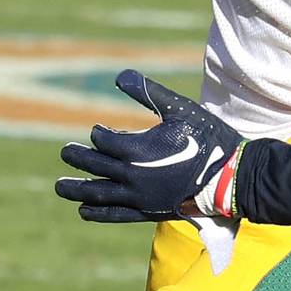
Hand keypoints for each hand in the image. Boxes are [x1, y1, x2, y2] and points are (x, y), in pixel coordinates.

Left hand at [56, 70, 245, 222]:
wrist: (230, 176)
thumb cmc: (207, 138)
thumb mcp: (180, 108)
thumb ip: (149, 92)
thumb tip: (119, 75)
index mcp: (136, 149)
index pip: (104, 140)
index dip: (100, 133)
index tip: (100, 129)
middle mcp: (131, 175)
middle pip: (95, 165)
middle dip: (78, 157)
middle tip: (65, 152)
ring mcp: (138, 197)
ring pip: (97, 194)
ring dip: (77, 189)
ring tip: (60, 187)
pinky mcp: (147, 212)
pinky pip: (114, 215)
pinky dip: (97, 212)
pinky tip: (84, 210)